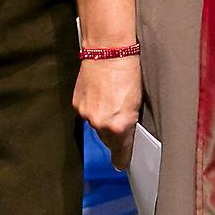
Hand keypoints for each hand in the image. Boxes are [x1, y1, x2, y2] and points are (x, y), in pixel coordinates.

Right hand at [73, 54, 142, 169]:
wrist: (108, 50)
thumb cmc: (130, 71)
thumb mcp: (137, 102)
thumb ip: (131, 123)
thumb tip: (125, 137)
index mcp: (120, 126)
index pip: (120, 153)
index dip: (123, 159)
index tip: (122, 164)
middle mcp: (100, 124)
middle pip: (108, 140)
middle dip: (115, 133)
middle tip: (122, 117)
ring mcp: (87, 114)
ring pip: (96, 126)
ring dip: (103, 118)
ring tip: (112, 99)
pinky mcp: (77, 105)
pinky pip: (86, 113)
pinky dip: (93, 108)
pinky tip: (101, 94)